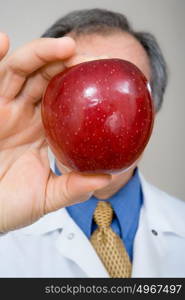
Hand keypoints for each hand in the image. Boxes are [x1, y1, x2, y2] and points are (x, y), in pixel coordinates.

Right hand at [0, 34, 110, 231]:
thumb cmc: (10, 205)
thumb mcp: (48, 196)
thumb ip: (73, 187)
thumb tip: (105, 178)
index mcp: (43, 131)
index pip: (64, 99)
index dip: (81, 86)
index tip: (103, 79)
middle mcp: (25, 115)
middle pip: (45, 78)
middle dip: (65, 62)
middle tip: (87, 58)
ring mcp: (5, 109)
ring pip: (22, 71)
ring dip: (41, 54)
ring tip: (65, 47)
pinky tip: (4, 43)